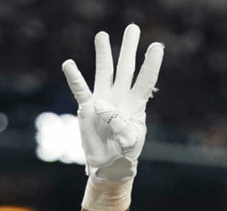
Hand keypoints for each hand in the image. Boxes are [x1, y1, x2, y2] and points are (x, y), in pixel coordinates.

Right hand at [62, 25, 163, 180]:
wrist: (110, 166)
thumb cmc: (125, 154)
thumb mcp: (130, 143)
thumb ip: (120, 126)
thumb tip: (102, 106)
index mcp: (136, 105)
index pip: (145, 81)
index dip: (151, 64)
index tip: (157, 46)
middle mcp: (120, 97)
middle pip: (126, 68)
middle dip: (129, 48)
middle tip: (133, 28)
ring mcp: (103, 100)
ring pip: (104, 72)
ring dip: (103, 54)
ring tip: (103, 35)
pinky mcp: (87, 108)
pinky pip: (80, 90)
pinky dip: (74, 78)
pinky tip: (69, 64)